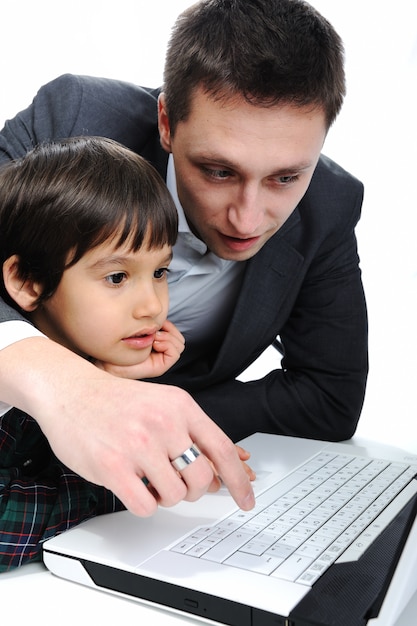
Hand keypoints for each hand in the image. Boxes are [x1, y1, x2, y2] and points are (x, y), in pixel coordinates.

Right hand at [1, 337, 254, 515]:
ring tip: (148, 478)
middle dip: (192, 490)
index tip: (247, 498)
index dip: (239, 480)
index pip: (222, 449)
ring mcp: (138, 444)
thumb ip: (193, 435)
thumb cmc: (117, 401)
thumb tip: (221, 473)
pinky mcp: (113, 466)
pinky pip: (146, 506)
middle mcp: (164, 423)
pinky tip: (133, 486)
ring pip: (174, 496)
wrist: (70, 390)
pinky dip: (143, 503)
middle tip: (176, 483)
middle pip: (200, 479)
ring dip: (164, 496)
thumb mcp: (163, 404)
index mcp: (181, 406)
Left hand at [95, 320, 184, 378]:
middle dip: (170, 332)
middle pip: (179, 339)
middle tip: (155, 332)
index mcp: (156, 343)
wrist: (109, 362)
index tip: (157, 323)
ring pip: (179, 344)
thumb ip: (148, 325)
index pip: (174, 332)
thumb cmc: (118, 347)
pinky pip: (175, 353)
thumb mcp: (136, 331)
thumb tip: (160, 317)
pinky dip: (168, 344)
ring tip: (154, 338)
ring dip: (168, 337)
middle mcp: (160, 352)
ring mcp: (161, 360)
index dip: (169, 326)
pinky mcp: (160, 367)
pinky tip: (155, 343)